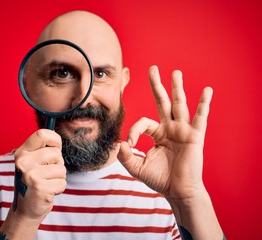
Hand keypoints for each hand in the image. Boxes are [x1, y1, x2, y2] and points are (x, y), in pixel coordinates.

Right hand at [13, 129, 66, 220]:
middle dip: (58, 164)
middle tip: (47, 174)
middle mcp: (24, 162)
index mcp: (21, 153)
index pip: (42, 134)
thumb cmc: (33, 183)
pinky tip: (48, 192)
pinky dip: (59, 188)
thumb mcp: (32, 163)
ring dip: (59, 177)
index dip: (54, 140)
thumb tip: (57, 138)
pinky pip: (62, 182)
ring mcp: (31, 175)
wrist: (25, 210)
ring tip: (47, 183)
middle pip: (56, 153)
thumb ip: (42, 150)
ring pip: (61, 168)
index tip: (55, 148)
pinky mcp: (40, 188)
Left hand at [118, 65, 212, 199]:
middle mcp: (170, 128)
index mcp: (158, 133)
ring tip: (175, 72)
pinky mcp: (194, 137)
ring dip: (177, 88)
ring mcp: (183, 131)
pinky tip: (207, 91)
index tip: (129, 145)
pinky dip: (204, 104)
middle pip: (163, 102)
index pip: (143, 122)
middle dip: (157, 85)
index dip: (134, 131)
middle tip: (152, 68)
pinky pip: (200, 118)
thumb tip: (119, 143)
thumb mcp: (137, 167)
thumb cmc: (160, 179)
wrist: (178, 192)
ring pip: (179, 105)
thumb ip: (125, 156)